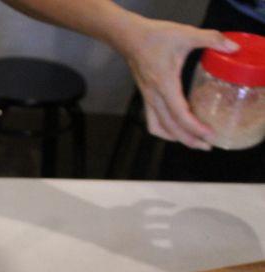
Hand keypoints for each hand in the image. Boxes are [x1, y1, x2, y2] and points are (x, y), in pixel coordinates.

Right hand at [117, 18, 238, 149]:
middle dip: (189, 139)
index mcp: (164, 84)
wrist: (130, 38)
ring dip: (175, 138)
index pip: (179, 114)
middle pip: (170, 127)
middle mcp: (155, 96)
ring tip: (192, 142)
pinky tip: (175, 130)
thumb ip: (211, 39)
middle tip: (207, 145)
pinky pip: (153, 122)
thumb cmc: (154, 37)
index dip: (194, 127)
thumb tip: (232, 48)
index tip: (208, 134)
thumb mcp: (186, 34)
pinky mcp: (147, 97)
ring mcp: (149, 98)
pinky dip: (164, 131)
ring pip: (159, 128)